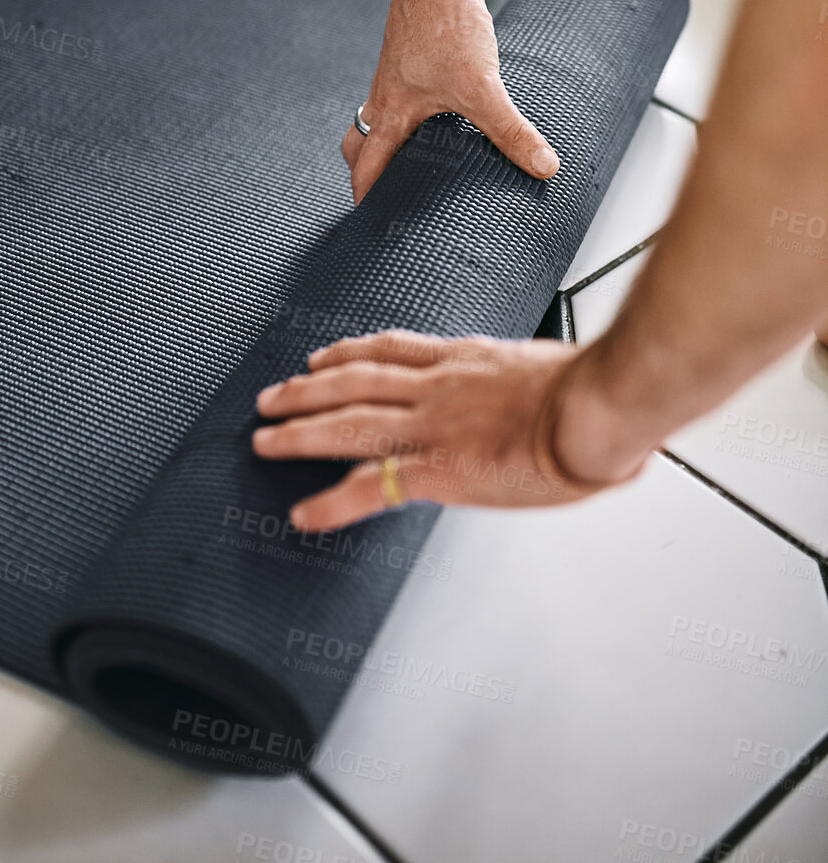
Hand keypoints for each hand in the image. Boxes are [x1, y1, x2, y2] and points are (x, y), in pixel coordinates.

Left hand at [252, 330, 646, 529]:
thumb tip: (548, 390)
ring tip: (265, 437)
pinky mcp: (438, 468)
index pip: (393, 349)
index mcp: (466, 359)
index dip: (351, 352)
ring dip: (299, 429)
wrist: (598, 406)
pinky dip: (330, 501)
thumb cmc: (593, 392)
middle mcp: (438, 386)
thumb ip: (533, 379)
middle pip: (353, 378)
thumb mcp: (552, 367)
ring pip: (346, 421)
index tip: (325, 357)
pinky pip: (370, 486)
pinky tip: (304, 513)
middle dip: (306, 387)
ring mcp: (433, 425)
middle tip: (272, 395)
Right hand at [343, 0, 558, 203]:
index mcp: (390, 113)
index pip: (365, 167)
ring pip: (375, 116)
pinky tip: (439, 110)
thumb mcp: (482, 87)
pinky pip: (394, 93)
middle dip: (365, 169)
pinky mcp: (407, 55)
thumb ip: (511, 131)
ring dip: (387, 138)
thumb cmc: (445, 24)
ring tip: (415, 156)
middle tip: (384, 190)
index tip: (369, 222)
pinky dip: (405, 110)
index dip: (365, 198)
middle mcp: (383, 95)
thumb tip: (542, 165)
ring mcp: (392, 74)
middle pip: (358, 143)